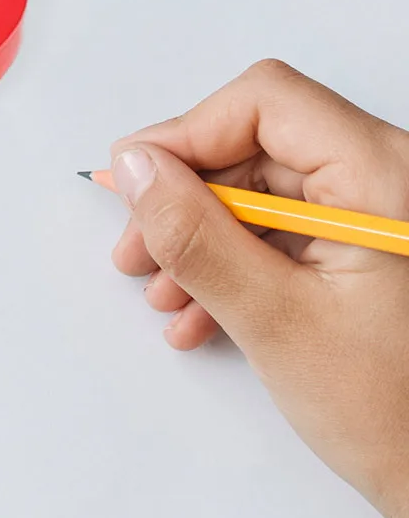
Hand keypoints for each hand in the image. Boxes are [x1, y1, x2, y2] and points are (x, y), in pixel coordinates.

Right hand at [109, 59, 408, 517]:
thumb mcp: (274, 320)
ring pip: (265, 187)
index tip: (135, 181)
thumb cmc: (396, 414)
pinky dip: (237, 260)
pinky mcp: (372, 246)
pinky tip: (204, 312)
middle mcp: (390, 178)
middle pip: (258, 143)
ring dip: (203, 236)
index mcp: (385, 175)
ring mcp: (382, 213)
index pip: (265, 102)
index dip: (187, 134)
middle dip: (186, 198)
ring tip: (165, 292)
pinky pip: (287, 226)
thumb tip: (135, 166)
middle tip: (137, 248)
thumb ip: (196, 234)